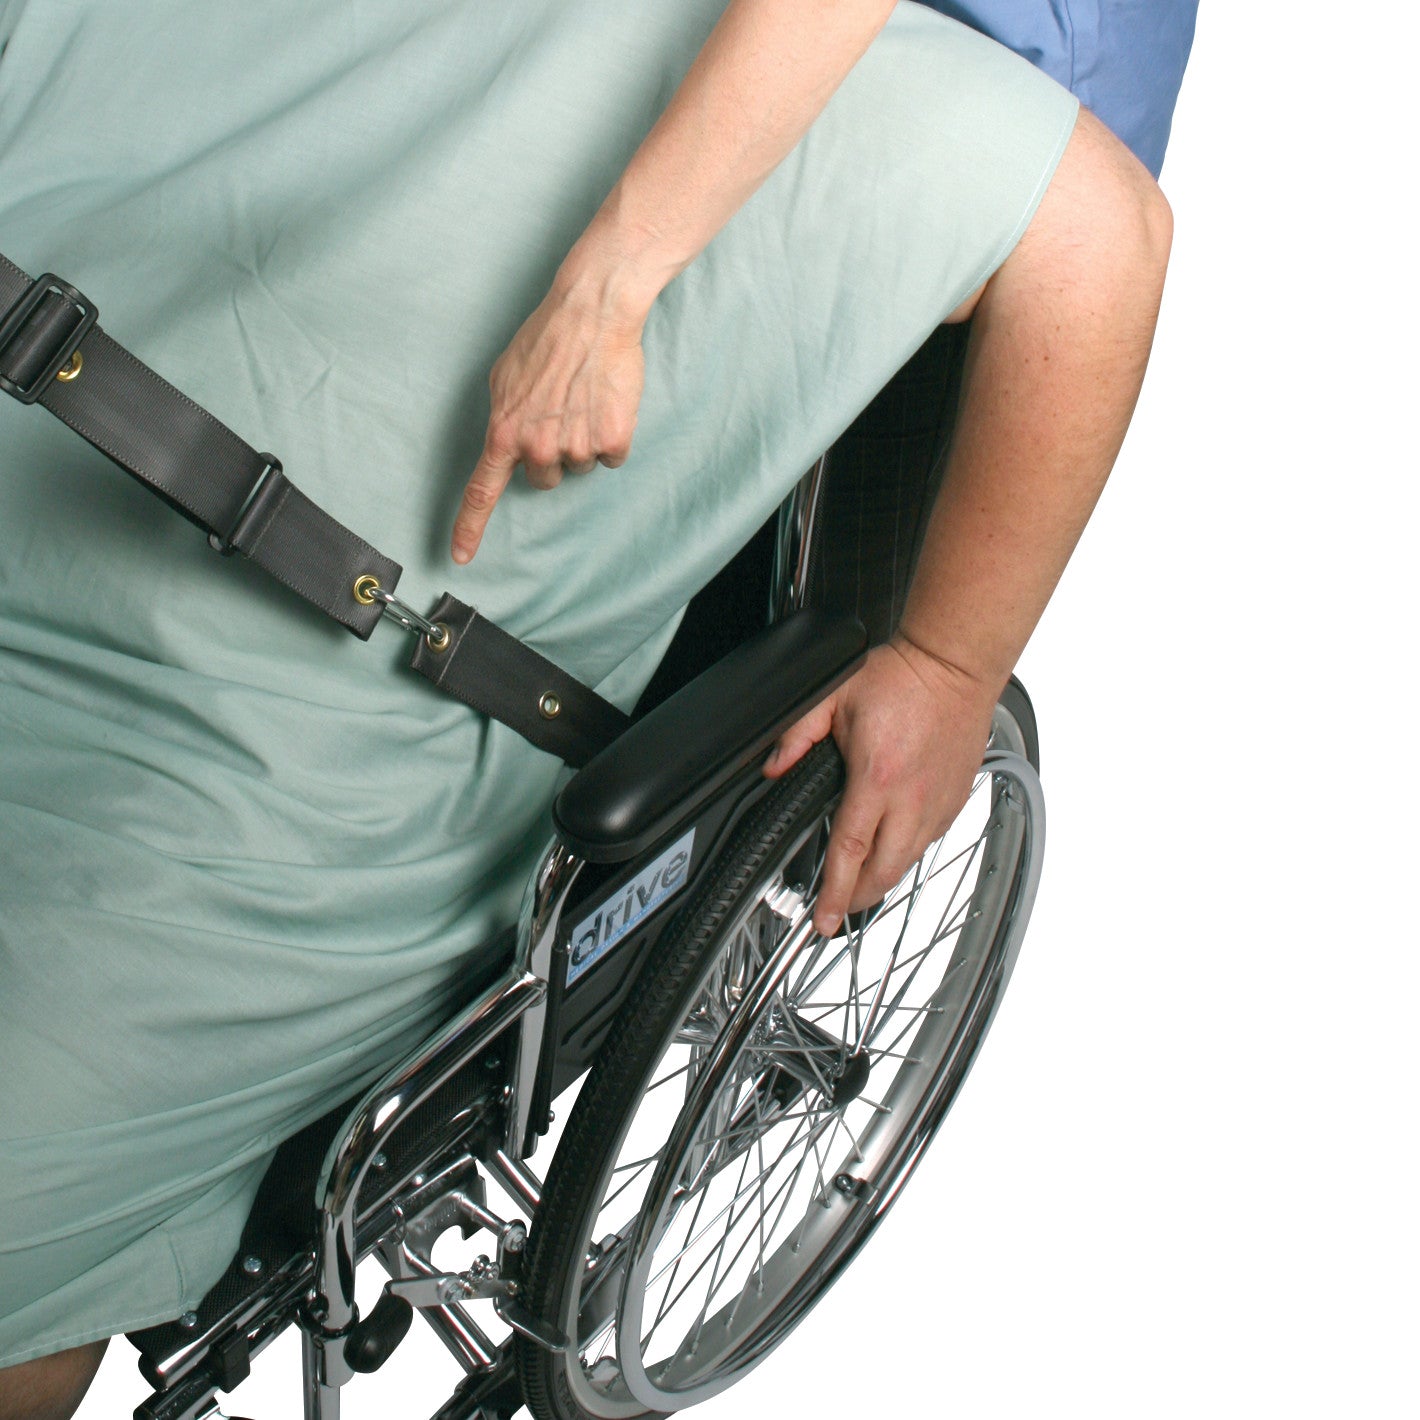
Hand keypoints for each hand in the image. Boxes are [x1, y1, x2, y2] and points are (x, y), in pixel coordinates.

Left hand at [451, 275, 646, 563]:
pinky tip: (606, 402)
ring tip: (583, 400)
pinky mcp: (612, 440)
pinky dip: (612, 435)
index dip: (469, 528)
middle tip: (559, 412)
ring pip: (580, 466)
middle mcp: (538, 447)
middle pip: (545, 478)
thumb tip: (510, 443)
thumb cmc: (546, 338)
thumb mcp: (504, 378)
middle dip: (551, 454)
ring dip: (583, 440)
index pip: (481, 492)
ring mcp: (577, 446)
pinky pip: (612, 456)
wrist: (591, 314)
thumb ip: (504, 419)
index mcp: (504, 433)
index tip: (459, 557)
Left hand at [763, 636, 999, 935]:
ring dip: (883, 880)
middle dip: (858, 899)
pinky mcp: (957, 799)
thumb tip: (773, 768)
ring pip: (909, 863)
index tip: (823, 920)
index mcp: (877, 778)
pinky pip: (929, 842)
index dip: (834, 894)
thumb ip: (797, 735)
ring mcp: (939, 802)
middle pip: (884, 872)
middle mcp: (912, 798)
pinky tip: (892, 849)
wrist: (955, 663)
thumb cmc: (903, 676)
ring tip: (860, 886)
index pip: (850, 852)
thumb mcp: (834, 698)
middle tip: (836, 909)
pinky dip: (907, 854)